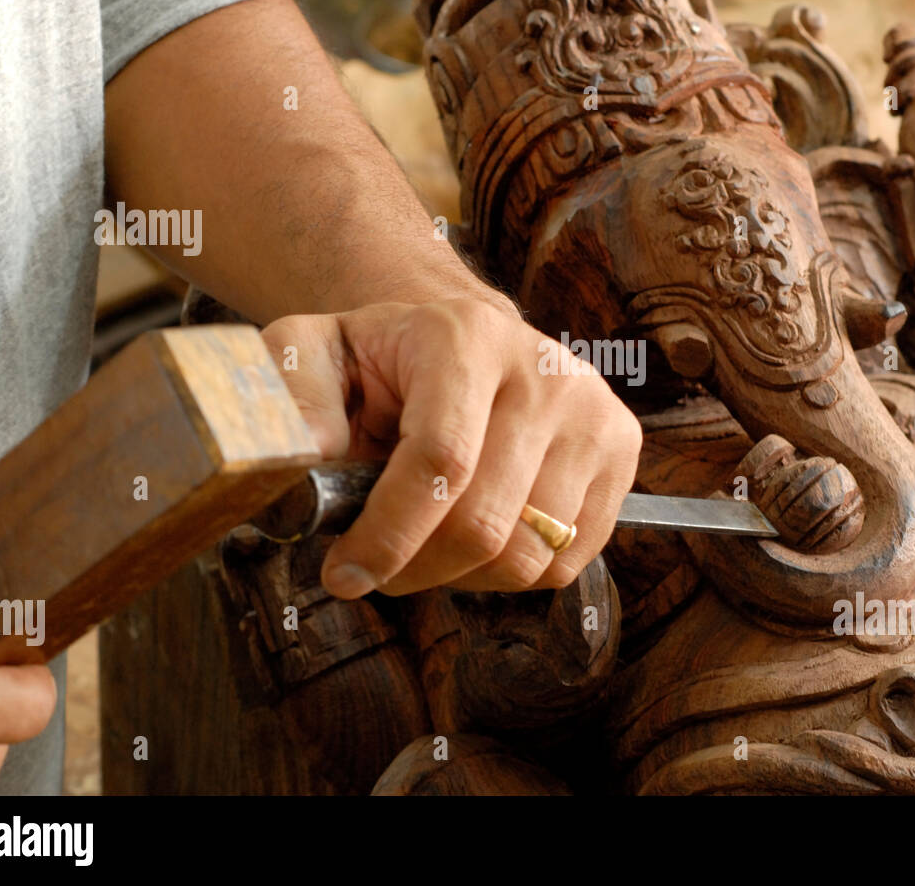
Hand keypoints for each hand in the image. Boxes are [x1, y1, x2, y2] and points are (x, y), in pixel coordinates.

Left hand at [260, 299, 641, 597]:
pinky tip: (479, 541)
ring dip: (462, 577)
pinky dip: (512, 575)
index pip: (441, 460)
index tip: (343, 574)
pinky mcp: (622, 451)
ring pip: (528, 553)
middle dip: (416, 569)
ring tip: (427, 549)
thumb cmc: (384, 361)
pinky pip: (565, 561)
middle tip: (375, 571)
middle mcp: (544, 371)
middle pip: (487, 520)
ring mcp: (594, 412)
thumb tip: (310, 453)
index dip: (389, 536)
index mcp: (466, 338)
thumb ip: (292, 394)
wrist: (466, 341)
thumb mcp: (315, 353)